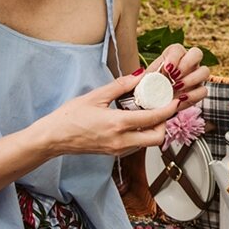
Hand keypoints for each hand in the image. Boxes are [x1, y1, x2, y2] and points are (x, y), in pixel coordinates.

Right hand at [37, 74, 177, 156]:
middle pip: (157, 138)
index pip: (153, 119)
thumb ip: (120, 86)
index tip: (175, 101)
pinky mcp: (114, 153)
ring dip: (154, 130)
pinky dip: (142, 135)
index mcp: (117, 124)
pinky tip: (135, 122)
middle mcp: (121, 141)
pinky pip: (136, 146)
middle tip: (162, 110)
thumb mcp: (95, 96)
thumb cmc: (69, 118)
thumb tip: (139, 76)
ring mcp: (118, 150)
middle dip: (165, 124)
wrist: (53, 138)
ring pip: (148, 144)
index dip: (168, 110)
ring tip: (148, 113)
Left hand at [146, 43, 210, 108]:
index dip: (174, 57)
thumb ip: (142, 76)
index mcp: (173, 56)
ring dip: (192, 79)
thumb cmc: (147, 90)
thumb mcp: (142, 82)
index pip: (178, 49)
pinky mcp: (199, 91)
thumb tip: (140, 73)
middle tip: (174, 77)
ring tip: (177, 88)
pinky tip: (181, 99)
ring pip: (204, 71)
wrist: (152, 105)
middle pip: (197, 53)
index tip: (166, 69)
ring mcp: (196, 76)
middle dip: (186, 64)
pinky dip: (194, 95)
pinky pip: (204, 90)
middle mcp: (188, 63)